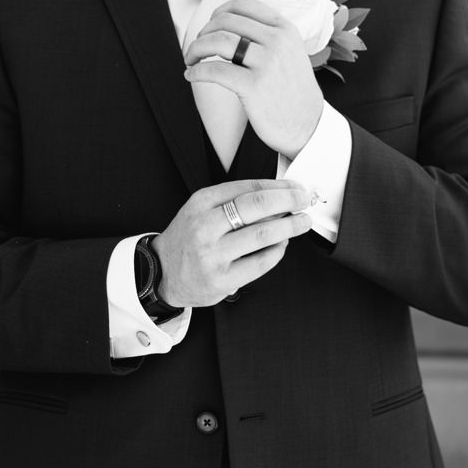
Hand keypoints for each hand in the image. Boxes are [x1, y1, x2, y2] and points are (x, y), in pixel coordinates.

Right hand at [151, 179, 315, 307]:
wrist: (163, 271)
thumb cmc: (190, 238)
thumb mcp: (202, 209)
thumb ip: (235, 200)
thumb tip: (279, 194)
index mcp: (201, 203)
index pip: (248, 188)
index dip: (279, 187)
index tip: (296, 188)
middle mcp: (204, 227)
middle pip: (256, 207)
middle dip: (288, 201)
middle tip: (304, 201)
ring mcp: (212, 255)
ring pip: (262, 235)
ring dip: (289, 226)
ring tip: (301, 222)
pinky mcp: (221, 280)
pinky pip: (260, 263)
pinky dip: (277, 251)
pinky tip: (282, 245)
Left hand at [184, 0, 324, 157]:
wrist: (308, 124)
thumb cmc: (292, 90)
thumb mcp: (289, 51)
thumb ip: (266, 35)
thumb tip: (226, 23)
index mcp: (285, 29)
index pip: (243, 5)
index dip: (219, 12)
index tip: (210, 26)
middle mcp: (277, 41)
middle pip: (226, 21)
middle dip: (204, 32)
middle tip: (198, 46)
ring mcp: (266, 63)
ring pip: (217, 41)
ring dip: (196, 48)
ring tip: (191, 59)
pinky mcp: (254, 86)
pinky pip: (215, 70)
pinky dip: (197, 71)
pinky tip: (192, 75)